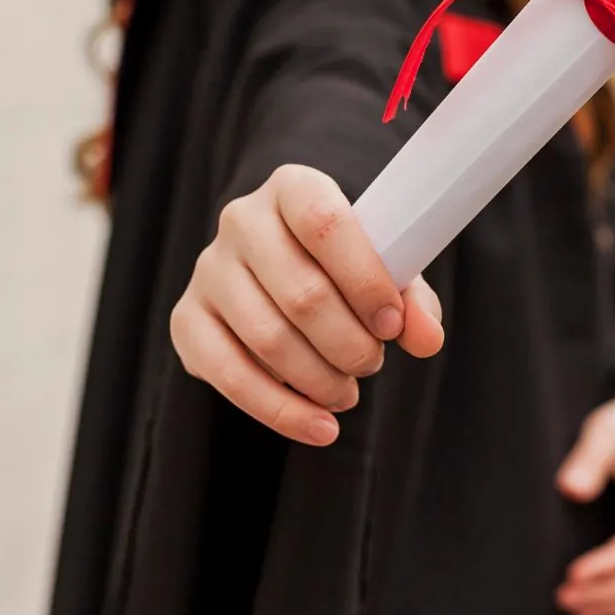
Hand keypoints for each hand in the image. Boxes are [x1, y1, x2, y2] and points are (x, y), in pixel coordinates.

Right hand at [170, 164, 443, 447]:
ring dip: (320, 379)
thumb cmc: (342, 266)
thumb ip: (410, 300)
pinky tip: (319, 427)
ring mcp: (208, 269)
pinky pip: (230, 375)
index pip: (326, 223)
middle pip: (301, 292)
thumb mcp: (382, 268)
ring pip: (268, 338)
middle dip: (349, 343)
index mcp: (293, 187)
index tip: (392, 325)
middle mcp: (241, 220)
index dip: (365, 279)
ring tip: (348, 392)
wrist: (281, 271)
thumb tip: (426, 338)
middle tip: (372, 363)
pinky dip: (281, 411)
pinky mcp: (187, 320)